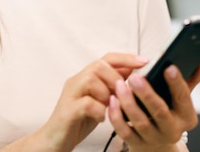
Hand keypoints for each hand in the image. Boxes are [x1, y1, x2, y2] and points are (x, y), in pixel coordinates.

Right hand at [34, 53, 148, 151]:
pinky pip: (86, 103)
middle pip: (99, 66)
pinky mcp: (67, 111)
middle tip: (122, 95)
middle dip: (116, 79)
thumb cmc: (79, 121)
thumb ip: (111, 88)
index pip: (106, 59)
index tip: (144, 61)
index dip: (126, 58)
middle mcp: (76, 81)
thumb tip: (133, 74)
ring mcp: (70, 94)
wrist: (55, 140)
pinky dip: (99, 110)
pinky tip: (102, 118)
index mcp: (85, 77)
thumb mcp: (99, 102)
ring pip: (92, 80)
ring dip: (107, 94)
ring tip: (110, 108)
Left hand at [107, 61, 199, 150]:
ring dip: (129, 103)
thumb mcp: (181, 98)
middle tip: (135, 77)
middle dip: (147, 94)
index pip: (183, 98)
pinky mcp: (137, 143)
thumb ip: (191, 77)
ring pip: (141, 122)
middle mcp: (173, 130)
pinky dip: (117, 116)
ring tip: (119, 85)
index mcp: (187, 117)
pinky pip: (124, 132)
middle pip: (160, 112)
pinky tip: (112, 100)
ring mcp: (154, 139)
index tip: (168, 67)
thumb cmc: (169, 111)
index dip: (176, 83)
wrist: (158, 142)